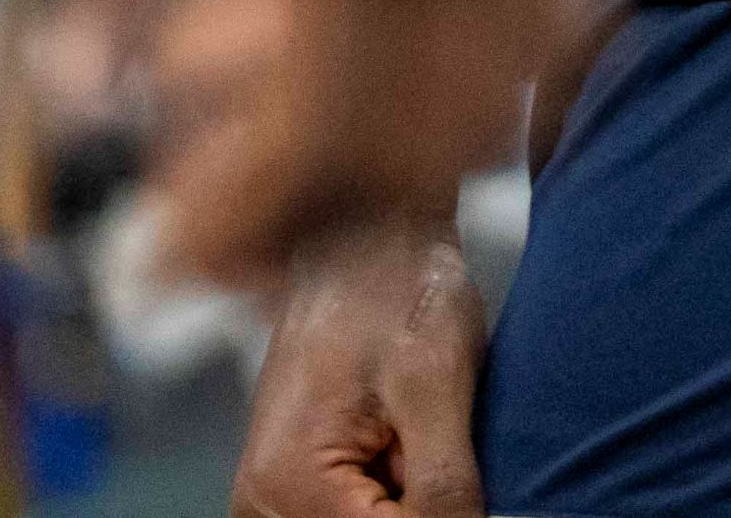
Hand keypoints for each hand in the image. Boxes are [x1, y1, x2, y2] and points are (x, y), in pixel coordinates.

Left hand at [57, 0, 596, 283]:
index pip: (322, 125)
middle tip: (211, 229)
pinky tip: (377, 45)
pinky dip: (468, 59)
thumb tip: (71, 91)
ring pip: (501, 75)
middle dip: (321, 205)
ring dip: (400, 140)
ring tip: (283, 148)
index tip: (159, 257)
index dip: (241, 213)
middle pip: (429, 130)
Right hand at [232, 223, 492, 515]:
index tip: (470, 482)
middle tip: (432, 441)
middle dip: (422, 506)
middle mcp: (260, 501)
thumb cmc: (401, 293)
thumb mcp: (436, 388)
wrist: (367, 240)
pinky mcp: (290, 488)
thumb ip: (444, 484)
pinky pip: (355, 512)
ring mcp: (269, 498)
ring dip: (409, 501)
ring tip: (417, 438)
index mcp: (289, 483)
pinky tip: (408, 445)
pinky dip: (394, 494)